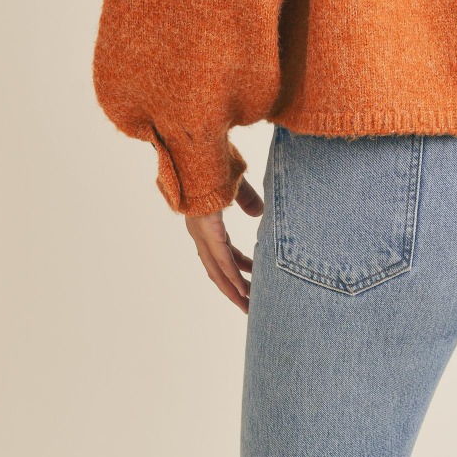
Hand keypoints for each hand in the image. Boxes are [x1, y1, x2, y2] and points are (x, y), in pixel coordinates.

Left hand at [184, 176, 264, 312]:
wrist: (197, 151)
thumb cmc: (213, 164)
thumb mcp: (236, 185)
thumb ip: (246, 199)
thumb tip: (258, 212)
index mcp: (205, 223)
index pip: (221, 254)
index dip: (236, 268)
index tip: (251, 279)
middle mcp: (200, 232)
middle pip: (216, 269)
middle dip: (233, 289)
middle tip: (249, 306)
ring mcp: (202, 232)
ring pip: (217, 269)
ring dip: (233, 290)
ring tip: (249, 305)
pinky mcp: (208, 229)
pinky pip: (221, 259)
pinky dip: (232, 276)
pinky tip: (243, 289)